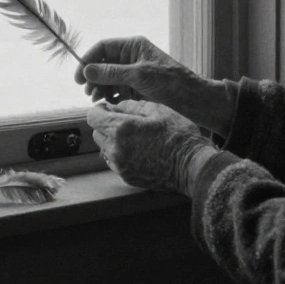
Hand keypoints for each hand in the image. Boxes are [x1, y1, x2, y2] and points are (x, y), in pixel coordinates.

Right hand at [76, 36, 236, 137]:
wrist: (191, 99)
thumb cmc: (170, 81)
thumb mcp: (139, 75)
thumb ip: (111, 73)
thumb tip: (87, 70)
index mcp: (133, 47)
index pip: (103, 47)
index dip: (88, 60)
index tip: (79, 77)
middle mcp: (131, 58)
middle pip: (103, 64)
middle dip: (93, 77)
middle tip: (88, 92)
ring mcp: (133, 74)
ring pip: (108, 79)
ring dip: (100, 88)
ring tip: (96, 100)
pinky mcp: (136, 88)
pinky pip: (116, 90)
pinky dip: (109, 96)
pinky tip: (106, 104)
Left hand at [87, 100, 217, 195]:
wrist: (192, 166)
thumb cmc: (178, 134)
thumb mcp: (158, 110)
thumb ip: (131, 105)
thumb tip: (116, 106)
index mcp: (120, 129)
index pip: (93, 117)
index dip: (100, 110)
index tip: (111, 109)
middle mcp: (115, 149)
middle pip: (96, 133)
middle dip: (106, 125)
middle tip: (126, 122)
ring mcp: (120, 165)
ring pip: (105, 148)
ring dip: (113, 141)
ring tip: (135, 137)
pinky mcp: (126, 177)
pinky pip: (115, 162)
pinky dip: (121, 154)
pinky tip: (139, 150)